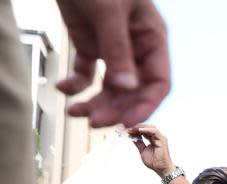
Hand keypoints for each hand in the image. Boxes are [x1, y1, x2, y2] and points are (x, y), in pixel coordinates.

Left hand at [55, 0, 169, 126]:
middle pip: (132, 90)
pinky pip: (87, 73)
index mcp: (152, 39)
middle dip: (114, 108)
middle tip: (94, 121)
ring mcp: (113, 47)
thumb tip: (126, 90)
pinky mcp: (90, 44)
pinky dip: (76, 84)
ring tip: (75, 112)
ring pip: (110, 86)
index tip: (129, 123)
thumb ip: (118, 51)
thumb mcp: (109, 12)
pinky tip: (64, 89)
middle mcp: (136, 48)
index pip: (158, 82)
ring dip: (94, 102)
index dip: (146, 105)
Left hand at [126, 124, 175, 175]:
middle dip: (137, 127)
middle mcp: (157, 137)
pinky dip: (147, 129)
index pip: (144, 131)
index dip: (135, 130)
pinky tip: (139, 130)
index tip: (127, 130)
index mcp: (153, 139)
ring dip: (140, 127)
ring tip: (132, 129)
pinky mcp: (162, 140)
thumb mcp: (142, 150)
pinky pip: (154, 131)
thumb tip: (132, 137)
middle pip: (147, 127)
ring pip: (150, 127)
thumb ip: (139, 143)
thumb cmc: (154, 161)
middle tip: (128, 129)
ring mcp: (160, 138)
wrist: (160, 168)